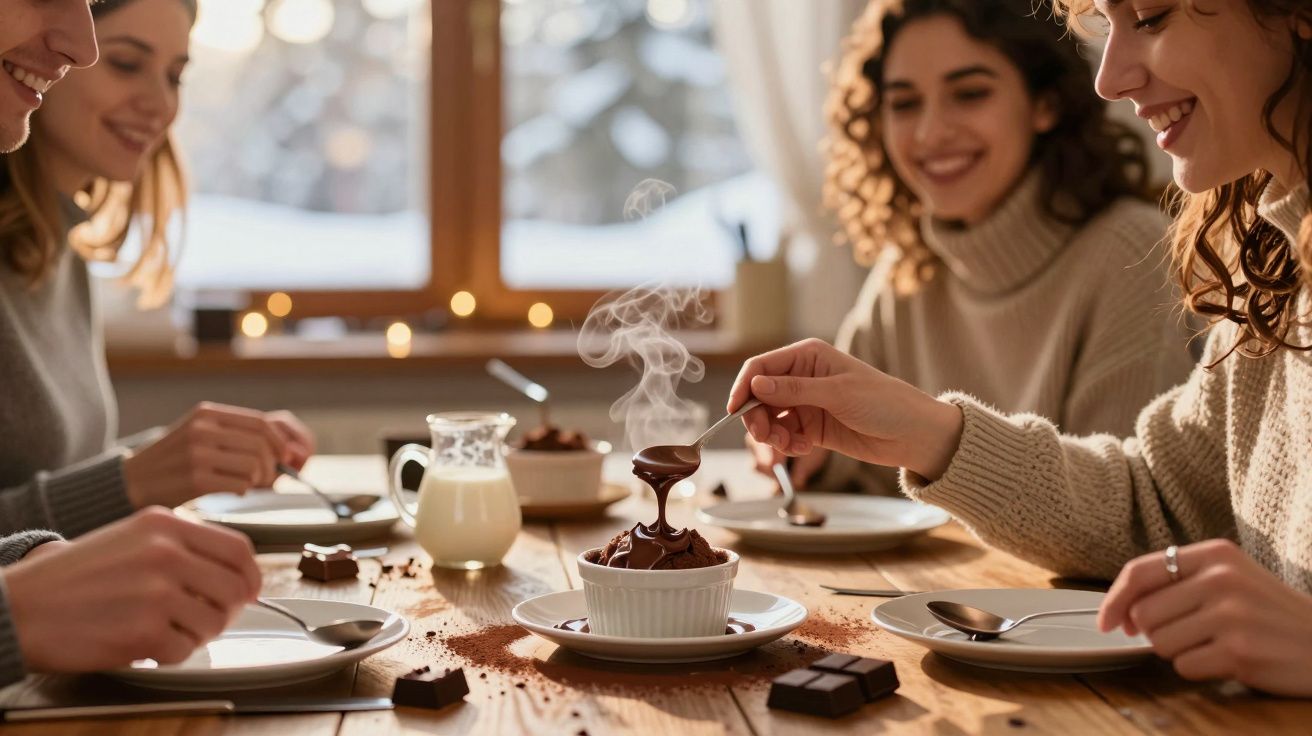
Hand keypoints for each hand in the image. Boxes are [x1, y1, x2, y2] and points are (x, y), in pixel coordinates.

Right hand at [3, 507, 260, 672]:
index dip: (251, 576)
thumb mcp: (131, 538)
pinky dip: (169, 655)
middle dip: (228, 611)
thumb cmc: (74, 577)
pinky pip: (184, 650)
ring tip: (166, 630)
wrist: (19, 605)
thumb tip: (237, 575)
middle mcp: (165, 552)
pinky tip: (145, 645)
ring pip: (215, 622)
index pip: (239, 549)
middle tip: (206, 620)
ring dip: (197, 635)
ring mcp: (156, 591)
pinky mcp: (142, 630)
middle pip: (235, 588)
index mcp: (165, 524)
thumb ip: (183, 548)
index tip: (249, 591)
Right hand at [123, 402, 316, 507]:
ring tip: (250, 486)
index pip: (261, 423)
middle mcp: (203, 429)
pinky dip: (244, 491)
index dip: (280, 442)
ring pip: (254, 466)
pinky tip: (232, 492)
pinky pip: (240, 485)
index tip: (286, 457)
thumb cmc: (175, 462)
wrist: (132, 482)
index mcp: (207, 414)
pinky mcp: (194, 478)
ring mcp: (197, 453)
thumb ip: (238, 436)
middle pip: (261, 445)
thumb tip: (291, 451)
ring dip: (260, 481)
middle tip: (269, 479)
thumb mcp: (201, 435)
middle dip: (274, 465)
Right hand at [728, 339, 963, 479]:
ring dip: (772, 435)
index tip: (734, 412)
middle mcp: (802, 377)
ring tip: (789, 447)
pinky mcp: (811, 427)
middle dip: (757, 418)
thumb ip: (794, 390)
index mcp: (808, 356)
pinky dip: (787, 445)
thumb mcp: (838, 393)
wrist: (913, 435)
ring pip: (769, 418)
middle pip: (759, 396)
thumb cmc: (884, 403)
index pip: (761, 367)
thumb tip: (755, 385)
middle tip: (766, 438)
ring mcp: (806, 403)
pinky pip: (785, 435)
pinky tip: (803, 450)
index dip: (743, 388)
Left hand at [1099, 539, 1311, 695]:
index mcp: (1216, 554)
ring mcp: (1231, 615)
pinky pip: (1184, 666)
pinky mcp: (1238, 651)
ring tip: (1215, 644)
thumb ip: (1180, 582)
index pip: (1140, 571)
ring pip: (1159, 642)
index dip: (1115, 599)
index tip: (1107, 622)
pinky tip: (1227, 660)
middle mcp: (1221, 579)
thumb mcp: (1231, 578)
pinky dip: (1198, 669)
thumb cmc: (1269, 613)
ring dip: (1179, 651)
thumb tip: (1122, 609)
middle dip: (1156, 632)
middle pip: (1144, 614)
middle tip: (1192, 634)